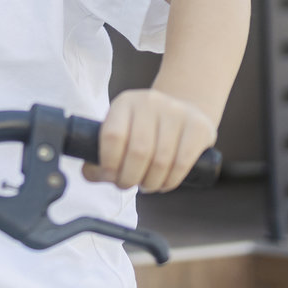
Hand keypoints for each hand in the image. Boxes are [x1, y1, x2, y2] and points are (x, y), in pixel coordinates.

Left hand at [81, 88, 216, 192]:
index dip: (108, 164)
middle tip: (128, 184)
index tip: (110, 177)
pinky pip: (182, 163)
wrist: (185, 109)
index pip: (112, 136)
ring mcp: (176, 112)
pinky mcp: (198, 126)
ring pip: (161, 161)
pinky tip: (164, 183)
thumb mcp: (122, 131)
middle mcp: (150, 102)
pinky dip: (170, 181)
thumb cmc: (145, 129)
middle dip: (130, 178)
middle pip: (138, 152)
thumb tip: (89, 173)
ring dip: (150, 182)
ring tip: (146, 185)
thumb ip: (101, 154)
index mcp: (125, 102)